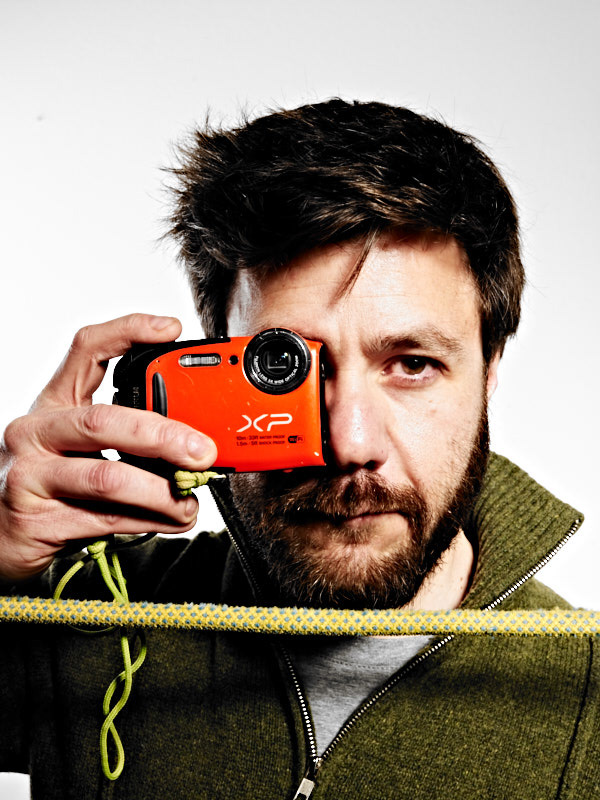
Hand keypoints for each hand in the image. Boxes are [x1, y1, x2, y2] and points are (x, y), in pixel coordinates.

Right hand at [0, 314, 216, 581]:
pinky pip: (105, 519)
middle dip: (163, 435)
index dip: (128, 332)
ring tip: (190, 500)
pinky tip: (173, 520)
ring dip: (161, 491)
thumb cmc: (48, 483)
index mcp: (52, 404)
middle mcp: (35, 432)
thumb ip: (125, 437)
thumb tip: (194, 442)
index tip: (170, 330)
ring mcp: (30, 476)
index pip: (86, 350)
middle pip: (104, 421)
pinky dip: (149, 521)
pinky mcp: (36, 520)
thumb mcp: (77, 446)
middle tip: (202, 450)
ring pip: (106, 477)